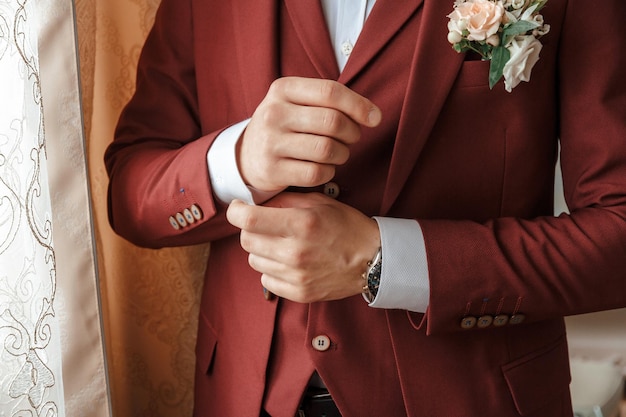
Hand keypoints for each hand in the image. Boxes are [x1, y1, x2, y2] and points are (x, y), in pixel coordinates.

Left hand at [226, 192, 380, 302]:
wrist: (373, 259)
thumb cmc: (346, 226)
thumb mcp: (319, 202)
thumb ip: (286, 200)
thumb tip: (256, 202)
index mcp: (301, 224)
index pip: (249, 219)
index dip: (236, 211)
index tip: (239, 208)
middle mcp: (296, 252)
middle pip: (247, 240)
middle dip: (251, 230)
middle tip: (266, 226)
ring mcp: (297, 275)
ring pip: (254, 261)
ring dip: (262, 251)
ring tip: (282, 245)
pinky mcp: (300, 293)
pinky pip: (266, 280)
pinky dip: (272, 271)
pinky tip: (288, 263)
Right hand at [238, 77, 381, 192]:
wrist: (246, 155)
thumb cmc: (285, 126)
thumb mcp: (298, 102)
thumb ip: (332, 102)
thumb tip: (374, 116)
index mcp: (283, 89)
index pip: (330, 91)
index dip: (359, 105)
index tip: (375, 118)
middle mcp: (273, 113)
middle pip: (332, 122)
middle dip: (352, 133)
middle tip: (351, 138)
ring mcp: (270, 143)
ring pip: (327, 149)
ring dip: (343, 154)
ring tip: (338, 153)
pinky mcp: (272, 170)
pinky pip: (317, 173)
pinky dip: (329, 172)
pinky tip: (325, 168)